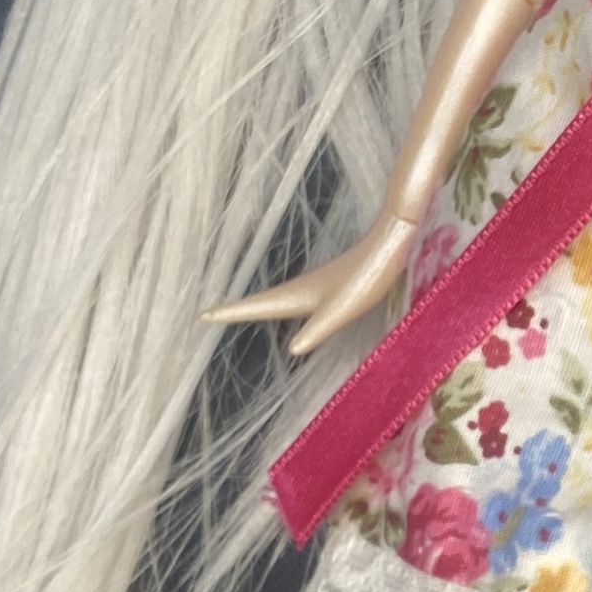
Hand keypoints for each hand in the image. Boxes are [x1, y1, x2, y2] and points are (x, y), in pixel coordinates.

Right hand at [205, 214, 422, 359]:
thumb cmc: (367, 277)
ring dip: (255, 304)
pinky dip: (278, 299)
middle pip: (261, 301)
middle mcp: (301, 288)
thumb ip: (318, 329)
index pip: (256, 306)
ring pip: (277, 295)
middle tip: (209, 316)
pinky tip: (291, 303)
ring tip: (237, 312)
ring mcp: (315, 283)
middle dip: (235, 309)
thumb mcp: (342, 310)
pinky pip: (295, 293)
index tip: (203, 316)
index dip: (230, 312)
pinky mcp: (329, 280)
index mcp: (297, 296)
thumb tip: (292, 351)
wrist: (388, 240)